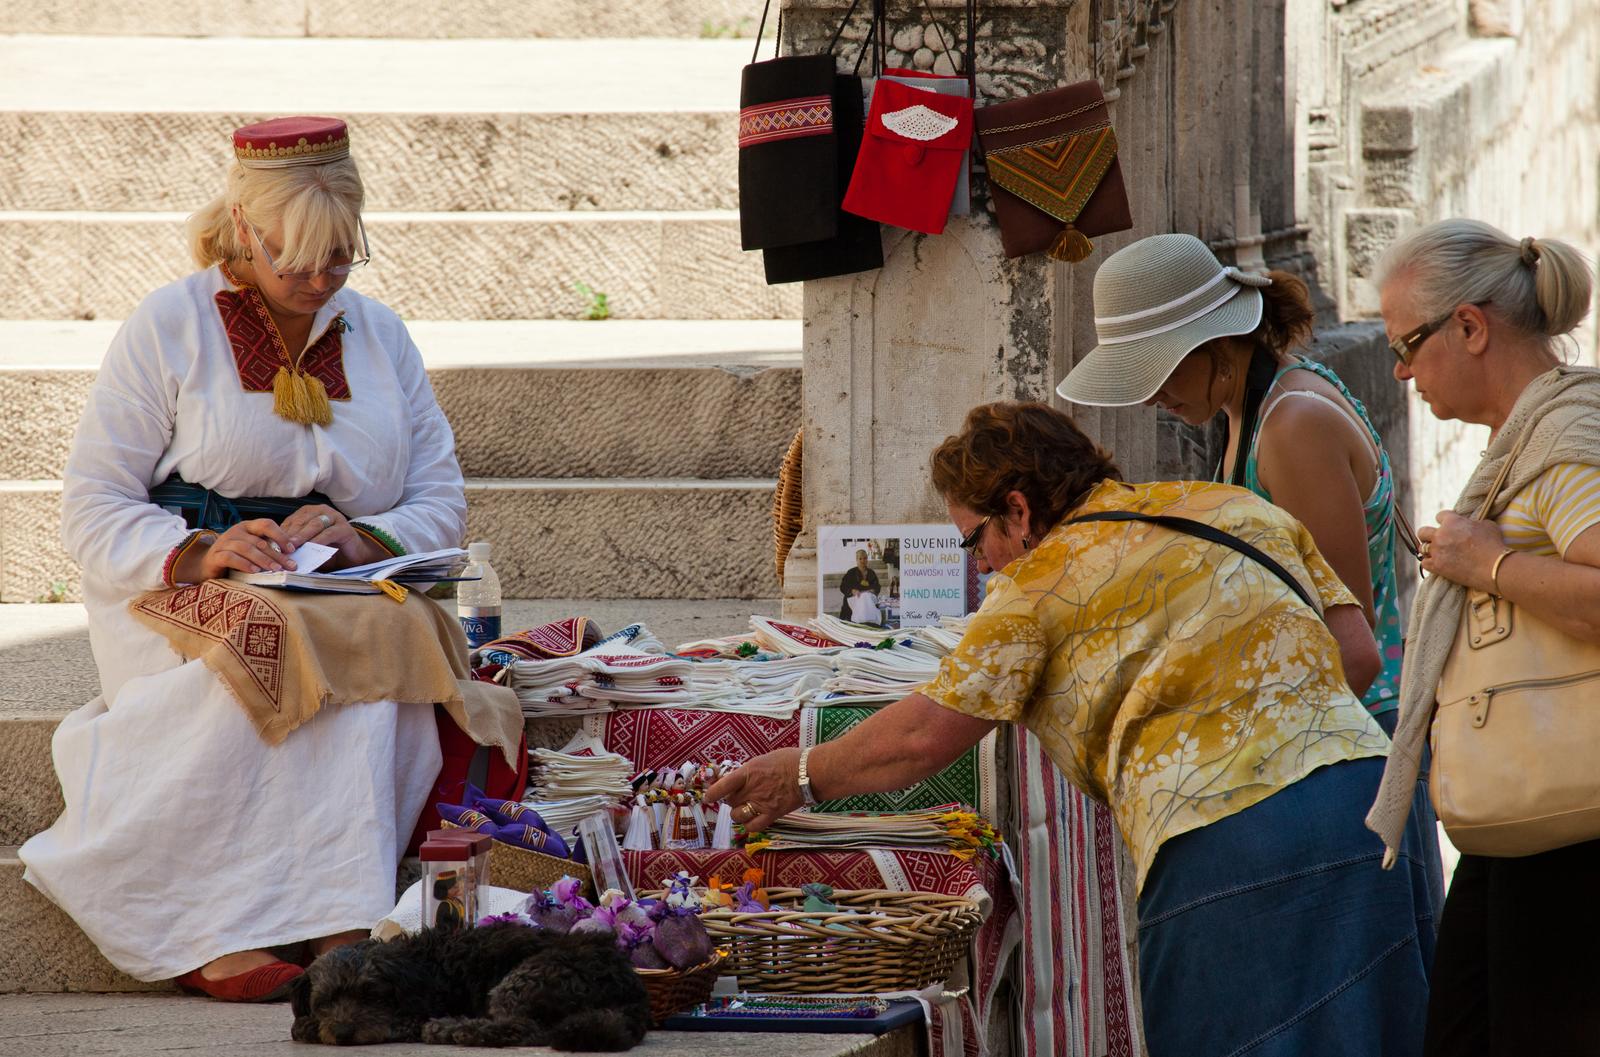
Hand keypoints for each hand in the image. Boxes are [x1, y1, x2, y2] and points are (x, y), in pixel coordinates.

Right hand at [182, 518, 296, 581]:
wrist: (207, 565)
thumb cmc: (236, 557)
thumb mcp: (253, 550)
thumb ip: (268, 549)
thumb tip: (291, 556)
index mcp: (248, 527)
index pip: (266, 524)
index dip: (280, 536)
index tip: (292, 550)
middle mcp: (236, 531)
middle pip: (259, 541)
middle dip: (277, 554)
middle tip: (289, 566)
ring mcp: (224, 543)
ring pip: (246, 548)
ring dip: (263, 559)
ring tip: (275, 569)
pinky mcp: (215, 556)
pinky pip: (230, 558)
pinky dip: (244, 564)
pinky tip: (255, 571)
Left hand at [279, 504, 372, 568]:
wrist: (352, 556)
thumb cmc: (327, 550)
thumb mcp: (308, 545)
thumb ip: (296, 544)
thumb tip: (275, 551)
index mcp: (310, 512)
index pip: (292, 520)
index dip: (282, 531)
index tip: (272, 543)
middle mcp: (322, 511)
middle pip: (302, 520)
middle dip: (290, 533)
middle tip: (279, 545)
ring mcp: (335, 518)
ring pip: (315, 525)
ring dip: (303, 535)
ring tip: (293, 546)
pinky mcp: (344, 528)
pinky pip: (329, 533)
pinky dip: (319, 541)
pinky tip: (312, 548)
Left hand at [703, 748, 805, 832]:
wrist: (810, 772)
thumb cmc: (789, 760)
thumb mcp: (764, 759)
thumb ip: (749, 771)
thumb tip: (738, 779)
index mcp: (748, 772)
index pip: (722, 786)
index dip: (712, 793)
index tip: (708, 797)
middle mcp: (751, 789)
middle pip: (729, 801)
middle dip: (730, 799)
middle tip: (738, 796)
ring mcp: (761, 803)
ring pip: (737, 815)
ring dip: (738, 812)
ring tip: (744, 807)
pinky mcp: (772, 814)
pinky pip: (752, 826)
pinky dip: (749, 824)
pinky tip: (752, 819)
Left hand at [1418, 511, 1506, 591]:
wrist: (1494, 567)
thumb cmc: (1494, 544)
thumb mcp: (1487, 525)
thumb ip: (1474, 522)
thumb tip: (1471, 524)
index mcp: (1452, 521)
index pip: (1440, 516)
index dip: (1444, 521)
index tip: (1447, 526)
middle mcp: (1440, 534)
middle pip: (1423, 531)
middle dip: (1428, 535)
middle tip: (1435, 539)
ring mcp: (1437, 550)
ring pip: (1422, 548)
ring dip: (1429, 549)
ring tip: (1436, 552)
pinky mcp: (1437, 566)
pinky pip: (1424, 563)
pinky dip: (1429, 563)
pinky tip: (1436, 563)